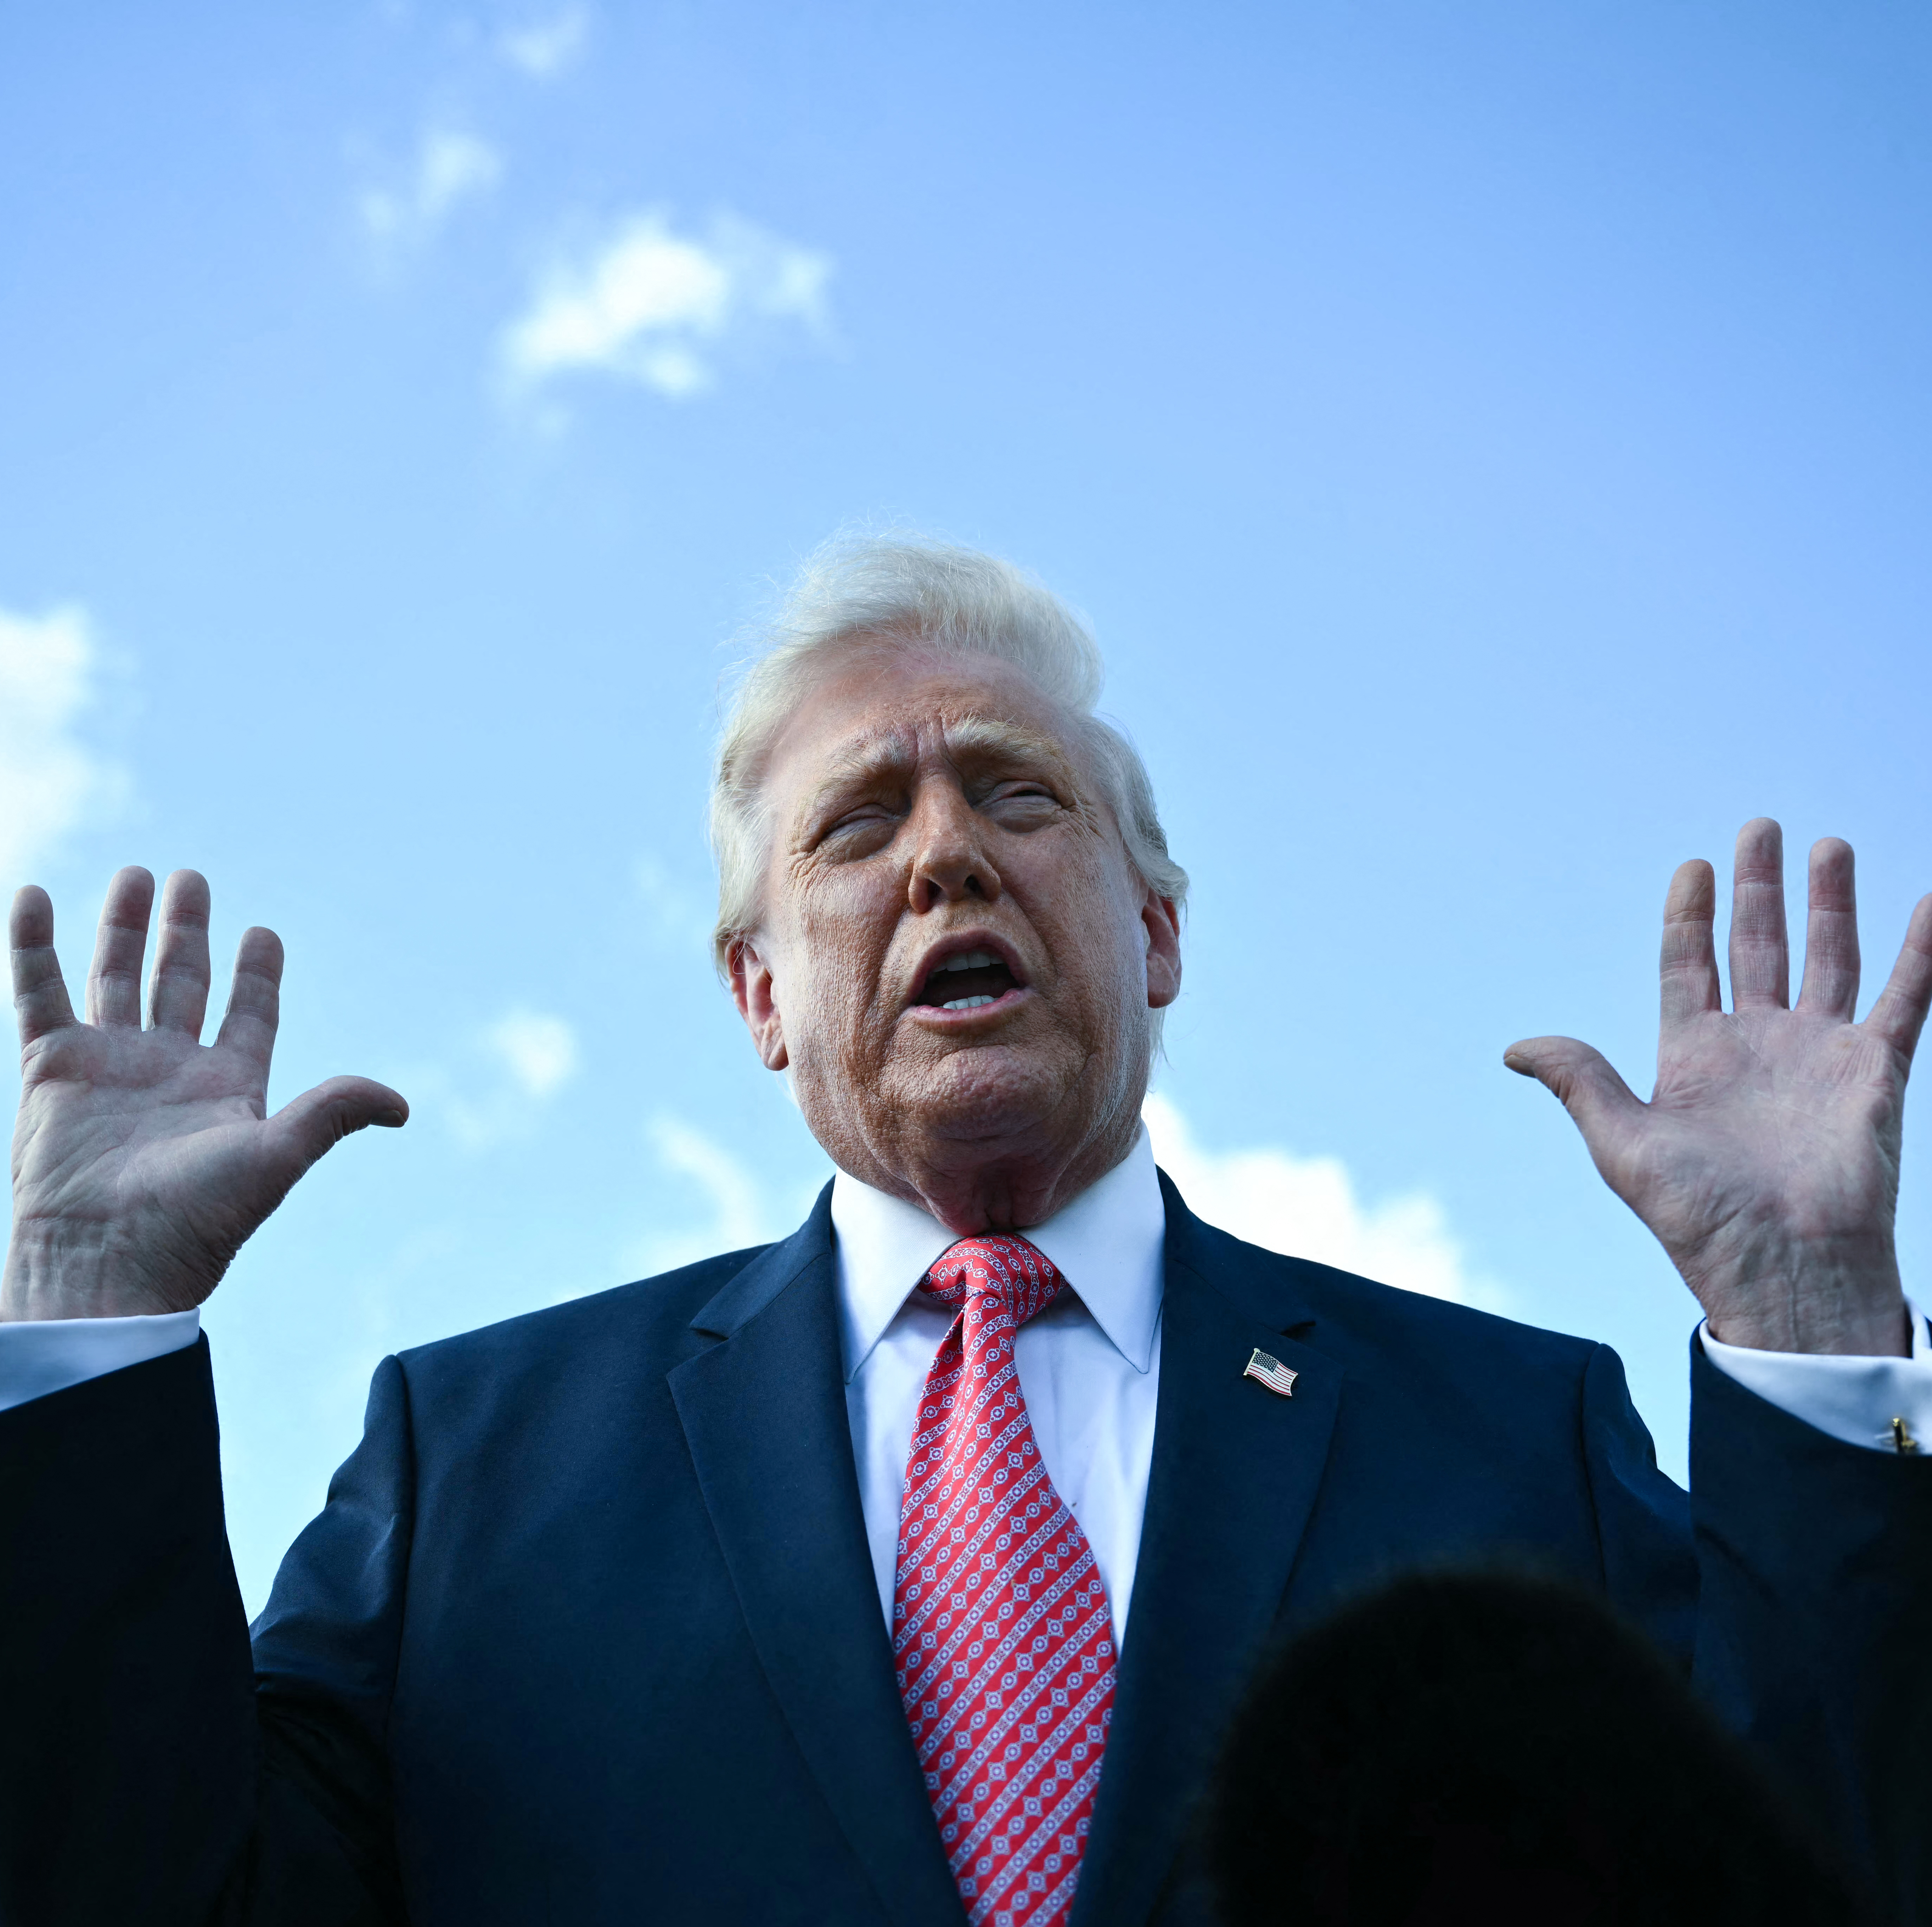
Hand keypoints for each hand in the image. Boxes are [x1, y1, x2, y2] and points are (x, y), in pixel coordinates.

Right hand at [4, 867, 406, 1320]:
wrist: (108, 1261)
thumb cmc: (195, 1219)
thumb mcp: (277, 1157)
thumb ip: (333, 1113)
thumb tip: (401, 1105)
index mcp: (228, 1087)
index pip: (249, 1013)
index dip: (257, 974)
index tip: (263, 932)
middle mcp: (170, 1070)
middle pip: (184, 983)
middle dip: (188, 932)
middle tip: (192, 879)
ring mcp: (109, 1066)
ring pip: (118, 977)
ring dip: (125, 927)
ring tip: (138, 874)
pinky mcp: (52, 1068)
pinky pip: (38, 991)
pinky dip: (32, 945)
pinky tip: (34, 894)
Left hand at [1506, 820, 1931, 1355]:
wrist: (1783, 1270)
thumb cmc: (1701, 1220)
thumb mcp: (1623, 1146)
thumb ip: (1581, 1083)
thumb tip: (1516, 1049)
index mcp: (1694, 1059)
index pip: (1689, 967)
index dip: (1689, 917)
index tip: (1692, 866)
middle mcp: (1756, 1047)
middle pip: (1755, 947)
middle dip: (1758, 889)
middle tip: (1760, 826)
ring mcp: (1817, 1055)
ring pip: (1827, 958)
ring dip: (1827, 903)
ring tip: (1826, 845)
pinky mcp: (1873, 1072)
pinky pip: (1902, 998)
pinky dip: (1920, 951)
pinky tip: (1926, 901)